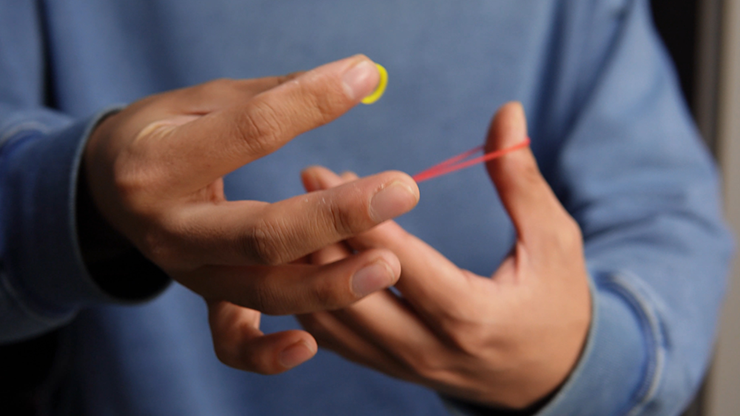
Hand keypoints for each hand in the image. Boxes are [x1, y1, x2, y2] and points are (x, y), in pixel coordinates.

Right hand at [80, 55, 419, 373]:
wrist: (108, 186)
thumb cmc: (163, 133)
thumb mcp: (199, 102)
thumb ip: (269, 95)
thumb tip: (354, 80)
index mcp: (159, 163)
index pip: (250, 133)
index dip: (310, 103)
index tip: (362, 79)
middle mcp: (168, 229)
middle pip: (262, 233)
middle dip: (337, 217)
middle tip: (402, 191)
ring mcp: (186, 273)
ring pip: (262, 291)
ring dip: (329, 284)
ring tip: (390, 264)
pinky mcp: (202, 299)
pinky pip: (231, 344)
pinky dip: (268, 355)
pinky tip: (311, 344)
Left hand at [297, 103, 590, 408]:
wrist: (547, 378)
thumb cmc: (555, 303)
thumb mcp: (553, 241)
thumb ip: (521, 180)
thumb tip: (507, 112)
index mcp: (470, 317)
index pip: (399, 265)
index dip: (358, 217)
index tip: (323, 173)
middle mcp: (427, 349)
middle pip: (351, 295)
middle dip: (319, 236)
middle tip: (305, 182)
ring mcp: (402, 366)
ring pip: (331, 321)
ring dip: (307, 267)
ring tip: (299, 210)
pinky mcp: (387, 368)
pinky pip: (333, 340)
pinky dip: (310, 299)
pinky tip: (303, 256)